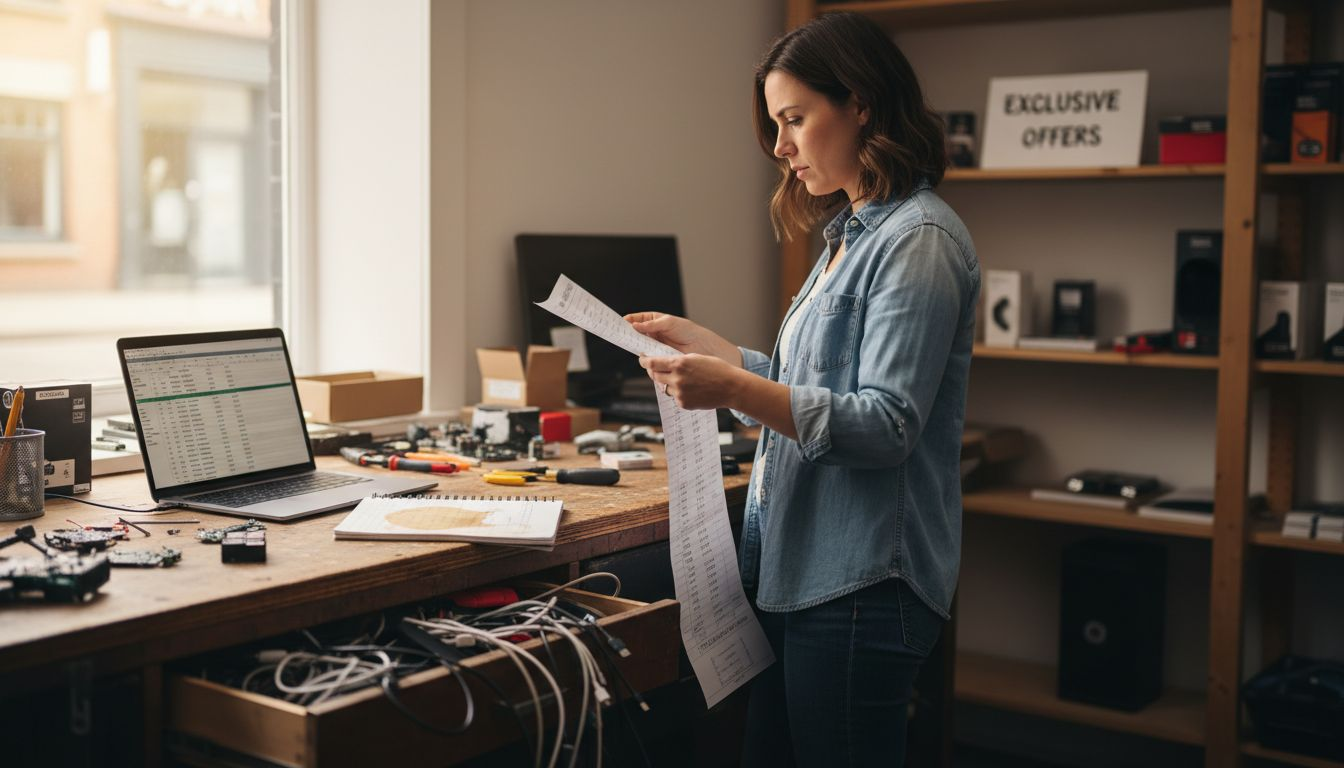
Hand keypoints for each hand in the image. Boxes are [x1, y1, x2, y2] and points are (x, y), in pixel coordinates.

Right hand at [625, 312, 742, 366]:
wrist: (705, 349)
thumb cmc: (690, 332)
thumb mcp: (670, 323)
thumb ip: (652, 325)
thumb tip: (634, 325)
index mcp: (656, 323)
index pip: (638, 321)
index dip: (629, 321)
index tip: (619, 323)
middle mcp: (655, 336)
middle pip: (637, 336)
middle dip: (630, 337)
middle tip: (622, 337)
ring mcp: (658, 348)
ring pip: (642, 350)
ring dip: (639, 350)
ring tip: (638, 350)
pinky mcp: (662, 361)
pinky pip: (651, 361)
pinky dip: (648, 362)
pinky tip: (648, 361)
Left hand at [639, 353, 743, 410]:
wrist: (731, 387)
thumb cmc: (717, 369)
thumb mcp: (696, 357)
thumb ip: (678, 360)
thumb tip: (664, 363)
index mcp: (679, 363)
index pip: (652, 362)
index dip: (644, 360)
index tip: (642, 358)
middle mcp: (677, 378)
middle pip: (655, 375)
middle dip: (654, 371)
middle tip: (656, 368)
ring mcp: (680, 393)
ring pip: (664, 387)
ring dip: (667, 382)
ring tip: (680, 379)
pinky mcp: (683, 404)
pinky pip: (674, 397)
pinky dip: (678, 392)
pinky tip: (691, 389)